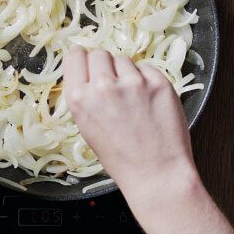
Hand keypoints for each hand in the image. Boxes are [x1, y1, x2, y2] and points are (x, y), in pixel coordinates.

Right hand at [63, 47, 233, 233]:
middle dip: (104, 66)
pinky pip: (146, 67)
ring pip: (123, 56)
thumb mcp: (91, 136)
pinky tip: (149, 104)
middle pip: (97, 51)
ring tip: (132, 99)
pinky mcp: (159, 85)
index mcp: (79, 103)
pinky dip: (147, 80)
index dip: (83, 62)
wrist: (159, 182)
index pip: (74, 56)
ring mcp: (132, 85)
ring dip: (126, 72)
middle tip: (113, 88)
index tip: (88, 67)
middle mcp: (104, 89)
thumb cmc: (123, 167)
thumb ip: (88, 100)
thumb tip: (90, 74)